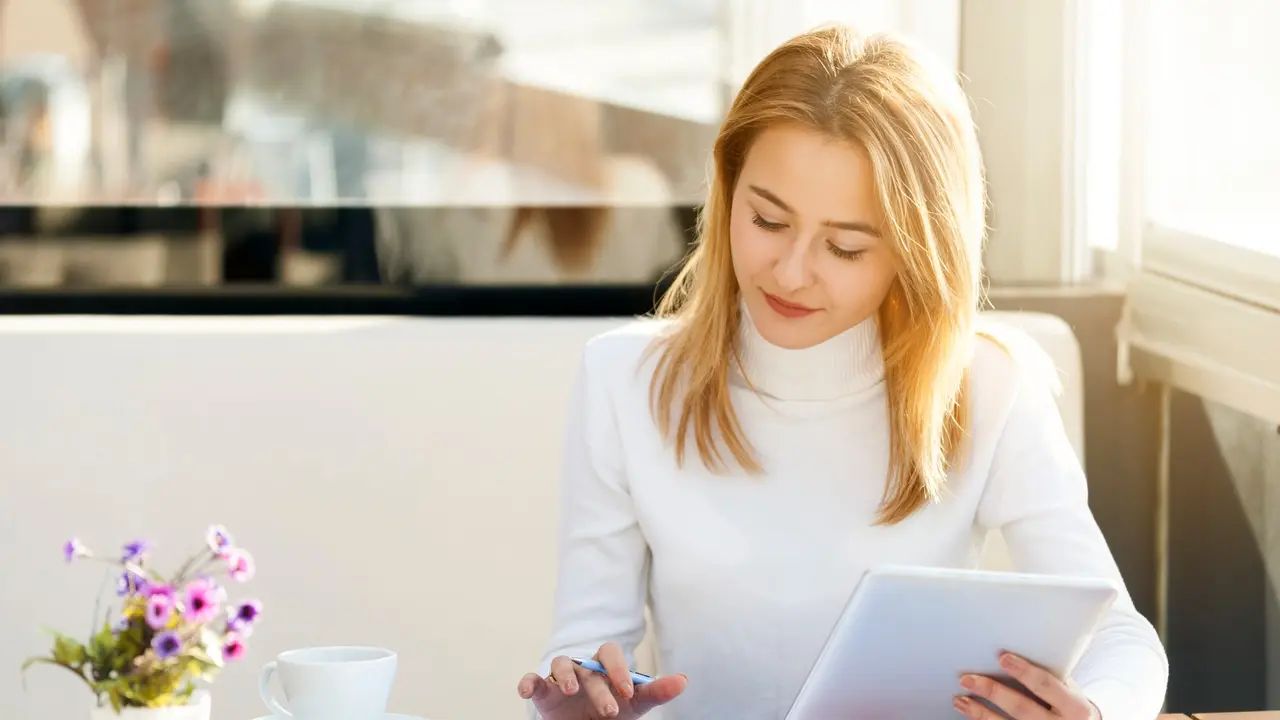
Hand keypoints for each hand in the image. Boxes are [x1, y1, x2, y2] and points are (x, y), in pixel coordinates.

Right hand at [517, 642, 687, 718]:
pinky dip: (528, 682)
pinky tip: (527, 690)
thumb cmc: (612, 710)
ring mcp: (561, 678)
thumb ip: (656, 692)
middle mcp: (583, 667)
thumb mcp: (634, 704)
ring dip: (565, 675)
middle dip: (599, 688)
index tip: (628, 692)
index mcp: (604, 665)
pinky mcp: (544, 692)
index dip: (618, 669)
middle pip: (588, 666)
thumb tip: (684, 680)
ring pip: (560, 664)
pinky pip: (533, 680)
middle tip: (611, 711)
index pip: (610, 653)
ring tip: (571, 691)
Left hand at [954, 653, 1100, 718]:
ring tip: (960, 700)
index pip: (1046, 685)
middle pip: (1022, 708)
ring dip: (980, 713)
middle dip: (993, 692)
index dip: (1024, 671)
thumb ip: (1050, 676)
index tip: (1002, 658)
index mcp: (1075, 707)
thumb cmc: (1070, 707)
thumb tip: (1018, 646)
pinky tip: (970, 715)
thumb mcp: (1070, 692)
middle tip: (967, 679)